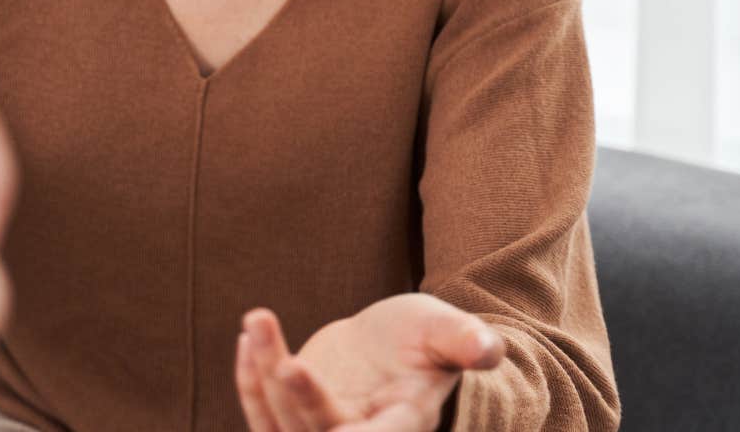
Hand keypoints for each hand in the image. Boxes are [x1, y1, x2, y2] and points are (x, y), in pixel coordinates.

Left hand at [236, 294, 504, 431]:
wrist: (394, 346)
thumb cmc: (427, 338)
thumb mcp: (448, 331)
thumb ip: (466, 341)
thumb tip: (490, 349)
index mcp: (402, 425)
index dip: (335, 421)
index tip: (303, 380)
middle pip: (314, 430)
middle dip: (290, 392)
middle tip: (272, 339)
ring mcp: (320, 431)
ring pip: (279, 423)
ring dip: (262, 376)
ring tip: (257, 319)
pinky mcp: (291, 420)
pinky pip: (261, 412)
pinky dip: (249, 378)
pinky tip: (249, 336)